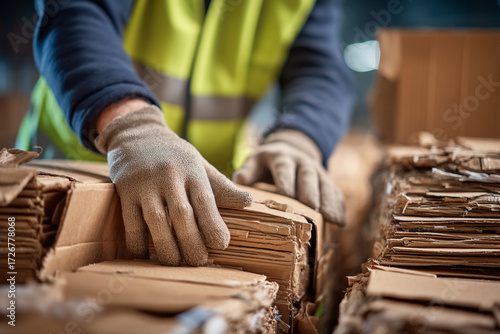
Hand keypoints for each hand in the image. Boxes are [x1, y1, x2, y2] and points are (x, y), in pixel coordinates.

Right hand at [95, 104, 252, 265]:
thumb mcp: (200, 165)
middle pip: (182, 215)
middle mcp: (170, 177)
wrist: (137, 133)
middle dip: (192, 242)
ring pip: (157, 221)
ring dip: (166, 247)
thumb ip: (222, 187)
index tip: (222, 244)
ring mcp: (146, 185)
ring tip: (174, 263)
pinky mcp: (125, 191)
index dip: (213, 225)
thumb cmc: (175, 155)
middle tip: (199, 262)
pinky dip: (137, 241)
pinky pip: (130, 222)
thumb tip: (249, 202)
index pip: (206, 201)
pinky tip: (144, 254)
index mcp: (192, 172)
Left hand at [233, 129, 343, 224]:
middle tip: (313, 209)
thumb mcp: (254, 163)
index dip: (286, 181)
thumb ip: (247, 171)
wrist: (289, 151)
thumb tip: (240, 180)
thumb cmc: (265, 165)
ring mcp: (317, 170)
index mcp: (281, 157)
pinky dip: (339, 206)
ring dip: (329, 201)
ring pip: (325, 184)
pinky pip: (335, 191)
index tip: (287, 196)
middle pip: (308, 176)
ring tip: (332, 220)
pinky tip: (341, 222)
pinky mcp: (327, 180)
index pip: (284, 168)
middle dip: (310, 192)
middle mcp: (302, 161)